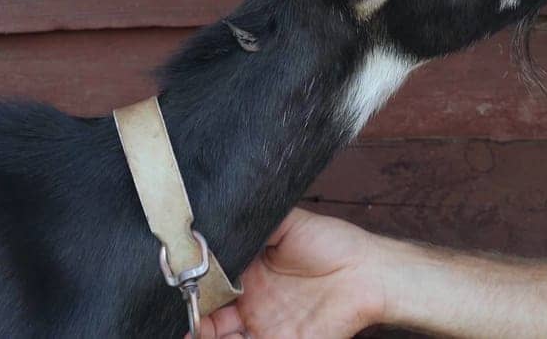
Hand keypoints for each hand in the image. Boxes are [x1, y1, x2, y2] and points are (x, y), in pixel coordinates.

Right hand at [191, 208, 385, 338]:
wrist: (368, 274)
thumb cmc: (334, 244)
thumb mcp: (289, 224)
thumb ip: (254, 225)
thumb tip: (220, 219)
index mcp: (249, 272)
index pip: (210, 283)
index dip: (192, 287)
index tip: (179, 286)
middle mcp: (250, 301)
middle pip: (208, 314)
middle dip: (192, 315)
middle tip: (186, 312)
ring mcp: (262, 325)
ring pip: (219, 336)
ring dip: (202, 334)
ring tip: (194, 330)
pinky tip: (216, 336)